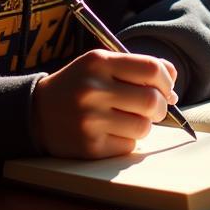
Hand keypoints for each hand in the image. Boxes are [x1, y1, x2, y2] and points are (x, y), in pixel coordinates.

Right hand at [30, 49, 178, 158]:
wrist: (36, 112)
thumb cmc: (78, 85)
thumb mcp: (100, 65)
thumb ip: (136, 67)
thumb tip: (173, 84)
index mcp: (98, 62)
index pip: (150, 68)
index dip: (166, 80)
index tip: (166, 87)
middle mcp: (93, 90)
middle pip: (152, 101)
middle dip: (160, 107)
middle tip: (153, 107)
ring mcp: (90, 120)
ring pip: (143, 126)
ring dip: (143, 125)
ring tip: (128, 119)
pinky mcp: (89, 147)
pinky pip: (128, 145)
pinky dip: (127, 140)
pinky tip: (111, 132)